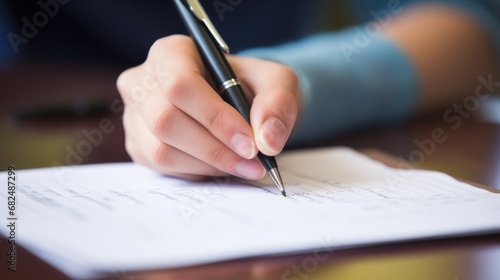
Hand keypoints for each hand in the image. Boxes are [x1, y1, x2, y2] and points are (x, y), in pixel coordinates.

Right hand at [117, 35, 298, 180]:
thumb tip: (268, 140)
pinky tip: (219, 163)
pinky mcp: (138, 143)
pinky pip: (161, 168)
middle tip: (252, 162)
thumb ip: (278, 103)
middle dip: (214, 149)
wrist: (236, 101)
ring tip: (242, 165)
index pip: (180, 85)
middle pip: (165, 121)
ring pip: (161, 150)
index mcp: (171, 53)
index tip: (249, 143)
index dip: (215, 118)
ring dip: (208, 165)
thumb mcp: (276, 82)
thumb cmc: (250, 85)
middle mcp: (143, 81)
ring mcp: (135, 115)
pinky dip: (197, 172)